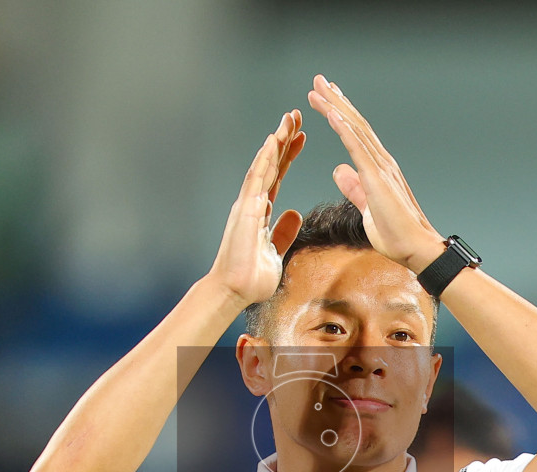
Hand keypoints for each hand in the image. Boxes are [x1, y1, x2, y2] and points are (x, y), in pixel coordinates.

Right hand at [208, 110, 305, 305]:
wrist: (235, 291)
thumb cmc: (251, 277)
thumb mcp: (276, 250)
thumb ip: (283, 231)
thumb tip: (294, 214)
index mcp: (260, 211)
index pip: (278, 176)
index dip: (289, 155)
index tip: (301, 136)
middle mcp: (252, 202)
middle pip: (271, 164)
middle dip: (284, 139)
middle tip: (296, 114)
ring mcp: (247, 204)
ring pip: (264, 165)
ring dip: (276, 141)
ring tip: (289, 119)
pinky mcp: (245, 210)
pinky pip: (256, 180)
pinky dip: (265, 159)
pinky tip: (273, 141)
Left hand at [307, 75, 444, 274]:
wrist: (417, 249)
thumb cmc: (396, 234)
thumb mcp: (366, 207)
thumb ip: (354, 188)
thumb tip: (339, 170)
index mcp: (378, 168)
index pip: (356, 133)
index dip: (340, 113)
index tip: (327, 97)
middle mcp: (381, 161)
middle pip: (355, 123)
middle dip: (335, 100)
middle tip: (317, 80)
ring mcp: (381, 167)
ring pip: (355, 129)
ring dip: (336, 107)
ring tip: (318, 89)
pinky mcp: (377, 178)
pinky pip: (358, 148)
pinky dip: (344, 130)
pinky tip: (332, 114)